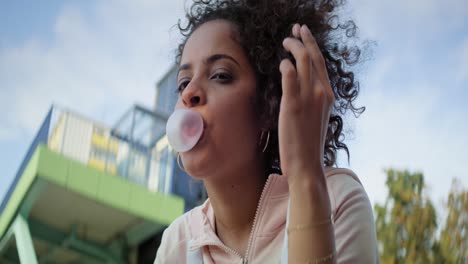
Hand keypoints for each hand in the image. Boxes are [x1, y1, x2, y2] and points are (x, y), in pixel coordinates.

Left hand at [278, 24, 334, 183]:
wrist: (306, 164)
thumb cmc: (308, 144)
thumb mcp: (314, 117)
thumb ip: (311, 100)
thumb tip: (299, 87)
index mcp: (328, 95)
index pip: (320, 63)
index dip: (312, 45)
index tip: (304, 34)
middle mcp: (322, 93)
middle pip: (313, 56)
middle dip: (304, 38)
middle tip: (295, 29)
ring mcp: (309, 98)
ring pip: (303, 61)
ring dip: (293, 47)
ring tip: (284, 41)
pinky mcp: (294, 105)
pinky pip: (290, 75)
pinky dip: (286, 65)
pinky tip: (281, 63)